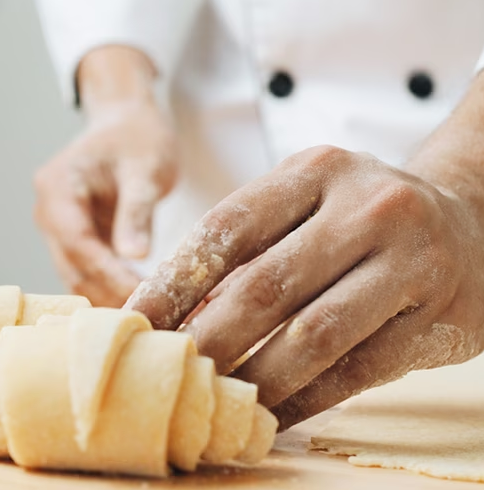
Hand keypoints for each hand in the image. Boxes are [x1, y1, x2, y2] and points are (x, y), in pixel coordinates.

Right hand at [34, 47, 177, 306]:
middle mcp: (48, 211)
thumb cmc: (138, 137)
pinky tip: (136, 300)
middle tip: (147, 317)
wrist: (127, 121)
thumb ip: (137, 212)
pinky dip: (108, 285)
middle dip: (107, 292)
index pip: (79, 242)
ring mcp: (57, 226)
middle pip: (73, 264)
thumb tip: (135, 256)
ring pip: (77, 274)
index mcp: (58, 188)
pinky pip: (87, 269)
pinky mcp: (74, 237)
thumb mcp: (145, 170)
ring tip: (145, 315)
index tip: (140, 295)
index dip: (107, 273)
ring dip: (107, 295)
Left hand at [126, 145, 483, 429]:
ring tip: (216, 401)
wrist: (468, 223)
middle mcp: (366, 206)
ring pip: (313, 334)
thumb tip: (175, 316)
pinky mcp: (438, 314)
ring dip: (255, 377)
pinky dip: (308, 398)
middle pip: (264, 285)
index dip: (172, 281)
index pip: (226, 228)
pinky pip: (358, 369)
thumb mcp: (304, 206)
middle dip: (206, 339)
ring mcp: (409, 260)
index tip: (135, 322)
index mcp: (315, 171)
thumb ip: (247, 252)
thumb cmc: (361, 218)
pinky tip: (274, 413)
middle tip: (168, 373)